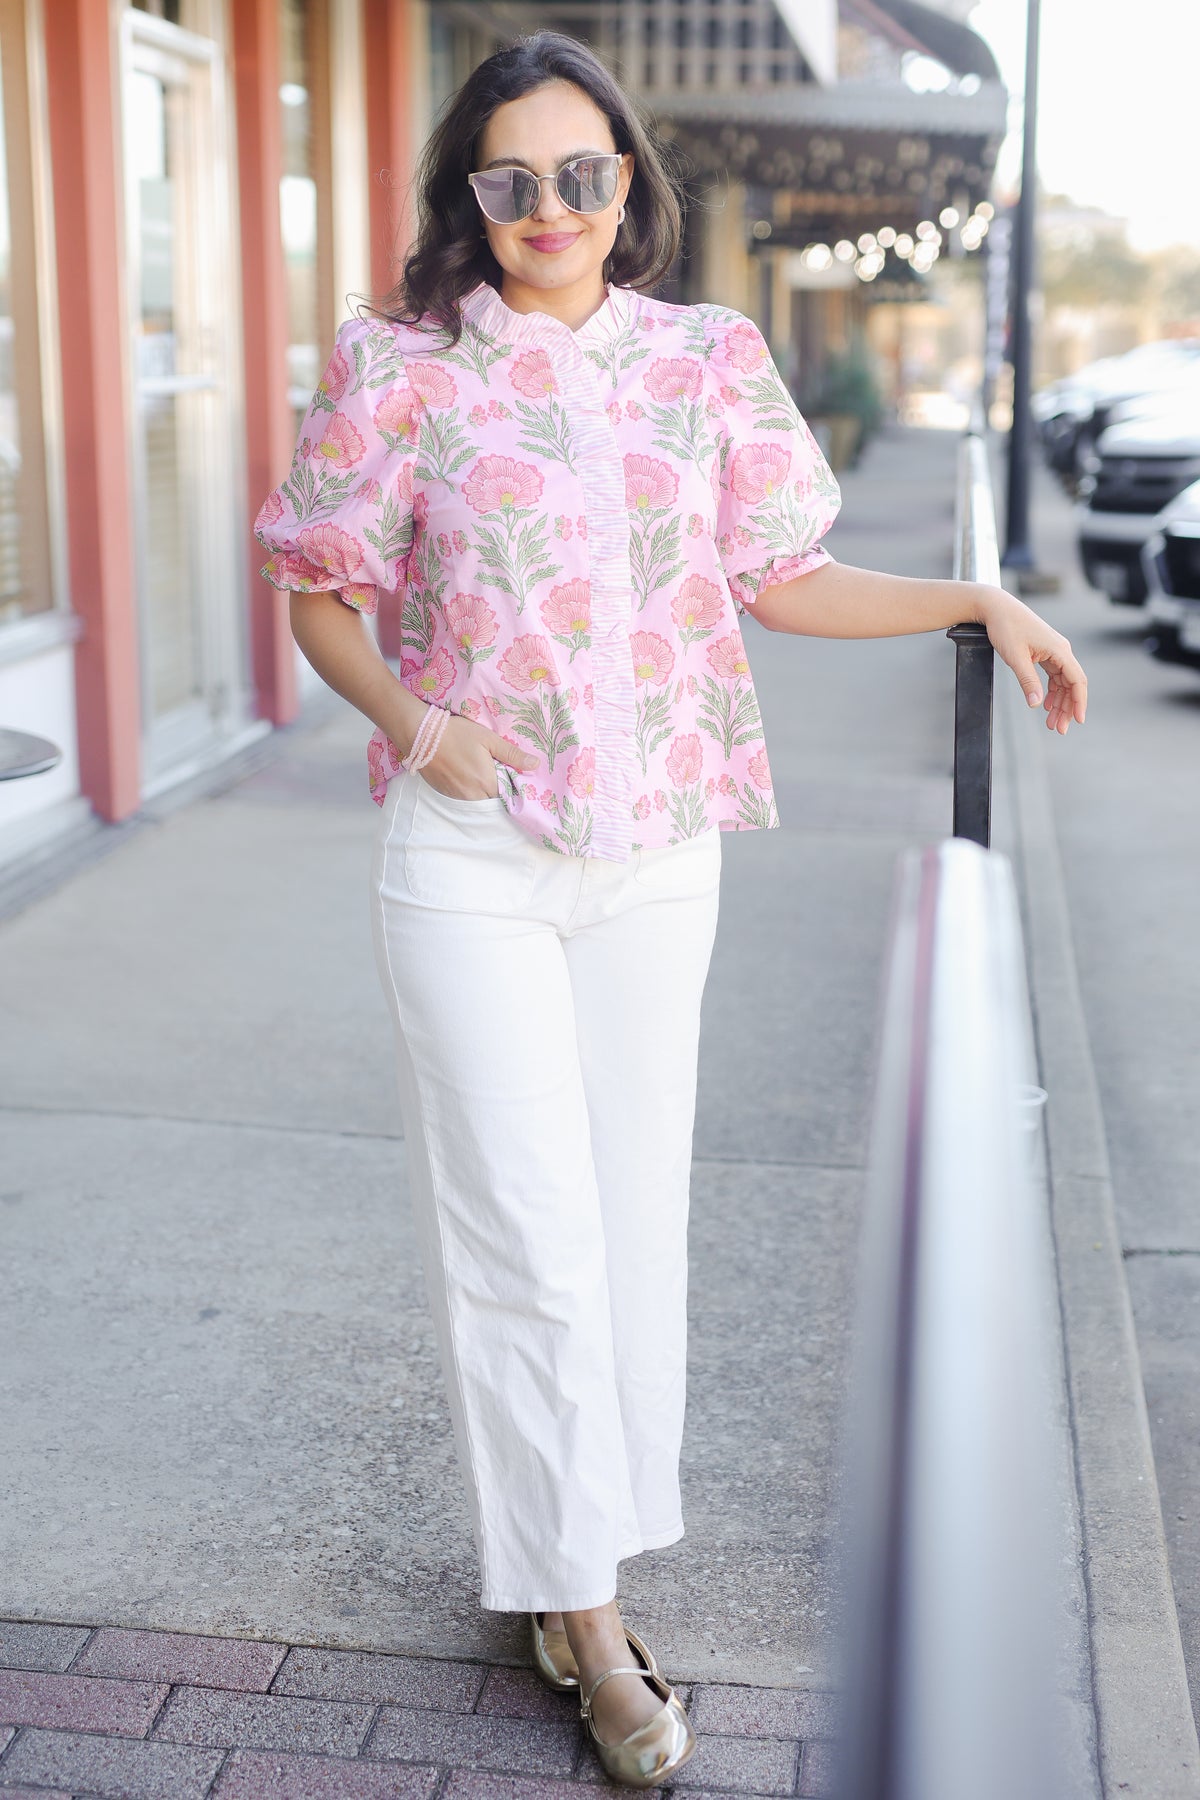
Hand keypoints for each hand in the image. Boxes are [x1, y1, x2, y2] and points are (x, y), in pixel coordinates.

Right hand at [417, 711, 539, 798]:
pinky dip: (466, 789)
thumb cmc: (457, 733)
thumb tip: (535, 764)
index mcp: (486, 782)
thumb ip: (512, 754)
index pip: (506, 795)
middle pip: (491, 799)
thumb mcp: (488, 739)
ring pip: (476, 800)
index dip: (509, 786)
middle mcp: (472, 795)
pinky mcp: (444, 793)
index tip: (509, 775)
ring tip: (476, 769)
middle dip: (495, 788)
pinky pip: (461, 797)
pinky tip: (462, 771)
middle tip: (492, 769)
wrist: (421, 734)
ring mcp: (456, 796)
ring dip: (480, 789)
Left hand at [975, 586, 1087, 734]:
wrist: (996, 607)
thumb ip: (1027, 681)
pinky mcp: (1045, 652)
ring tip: (1051, 722)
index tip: (1078, 720)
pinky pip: (1054, 676)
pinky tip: (1045, 704)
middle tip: (1059, 729)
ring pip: (1063, 682)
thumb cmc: (1006, 627)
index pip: (1077, 680)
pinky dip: (1051, 691)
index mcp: (1059, 650)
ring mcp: (1054, 651)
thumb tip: (1036, 704)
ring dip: (1059, 702)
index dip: (1079, 702)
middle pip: (1072, 684)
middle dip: (1067, 708)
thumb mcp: (1015, 657)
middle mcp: (1061, 650)